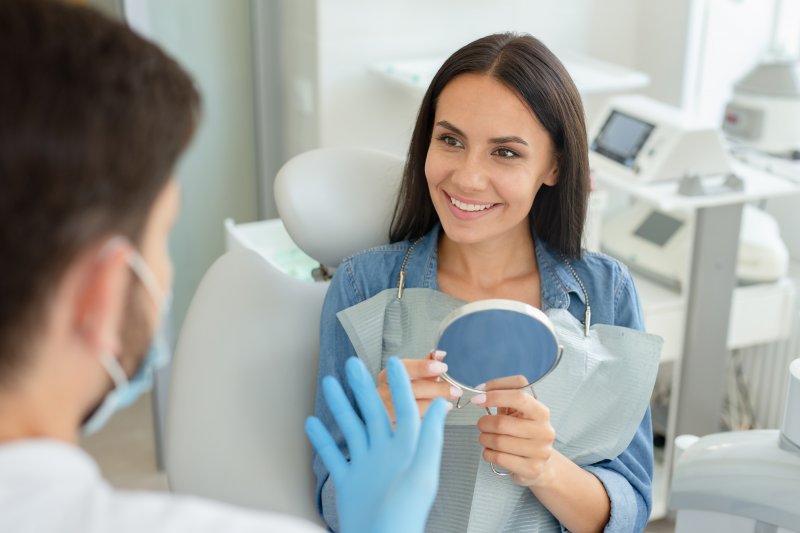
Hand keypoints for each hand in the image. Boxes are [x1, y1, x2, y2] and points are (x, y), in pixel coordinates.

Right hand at [306, 356, 449, 532]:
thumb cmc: (406, 515)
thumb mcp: (422, 474)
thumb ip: (430, 439)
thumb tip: (442, 406)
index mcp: (406, 449)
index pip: (403, 408)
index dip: (400, 385)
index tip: (392, 362)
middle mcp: (385, 453)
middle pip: (371, 412)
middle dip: (361, 387)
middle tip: (352, 364)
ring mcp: (365, 466)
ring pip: (350, 428)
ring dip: (339, 406)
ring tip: (329, 383)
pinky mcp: (349, 481)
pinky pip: (333, 455)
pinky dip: (321, 439)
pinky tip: (311, 422)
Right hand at [376, 351, 459, 422]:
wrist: (384, 417)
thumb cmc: (401, 393)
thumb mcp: (411, 378)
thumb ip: (425, 365)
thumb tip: (440, 355)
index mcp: (388, 376)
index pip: (403, 367)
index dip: (423, 367)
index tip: (441, 367)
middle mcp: (382, 393)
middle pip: (409, 389)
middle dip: (435, 389)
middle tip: (454, 389)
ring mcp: (384, 412)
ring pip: (409, 408)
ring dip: (432, 406)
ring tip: (447, 404)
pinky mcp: (390, 428)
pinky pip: (410, 424)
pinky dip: (426, 420)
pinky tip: (436, 417)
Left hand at [470, 375, 554, 486]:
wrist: (538, 464)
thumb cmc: (522, 433)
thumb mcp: (517, 413)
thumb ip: (503, 398)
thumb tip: (480, 393)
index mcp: (541, 412)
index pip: (519, 396)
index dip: (495, 394)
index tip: (477, 398)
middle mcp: (544, 430)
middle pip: (502, 422)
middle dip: (484, 423)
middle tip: (481, 424)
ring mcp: (540, 451)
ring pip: (498, 441)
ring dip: (484, 439)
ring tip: (486, 438)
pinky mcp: (533, 469)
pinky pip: (499, 458)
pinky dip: (487, 453)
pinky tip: (490, 451)